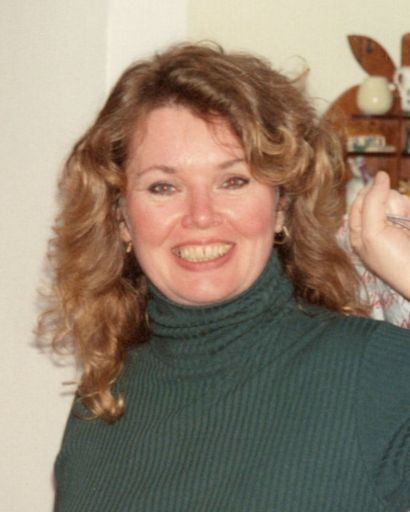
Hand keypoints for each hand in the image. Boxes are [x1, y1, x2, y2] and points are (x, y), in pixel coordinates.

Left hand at [349, 171, 409, 298]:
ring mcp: (397, 225)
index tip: (380, 192)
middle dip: (389, 203)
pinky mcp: (409, 222)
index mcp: (359, 233)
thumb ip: (372, 203)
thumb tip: (381, 175)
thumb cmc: (394, 261)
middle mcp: (376, 228)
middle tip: (395, 217)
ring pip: (397, 199)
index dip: (369, 194)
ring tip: (406, 225)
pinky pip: (408, 205)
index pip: (358, 202)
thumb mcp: (373, 233)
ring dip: (402, 206)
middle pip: (379, 198)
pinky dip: (409, 209)